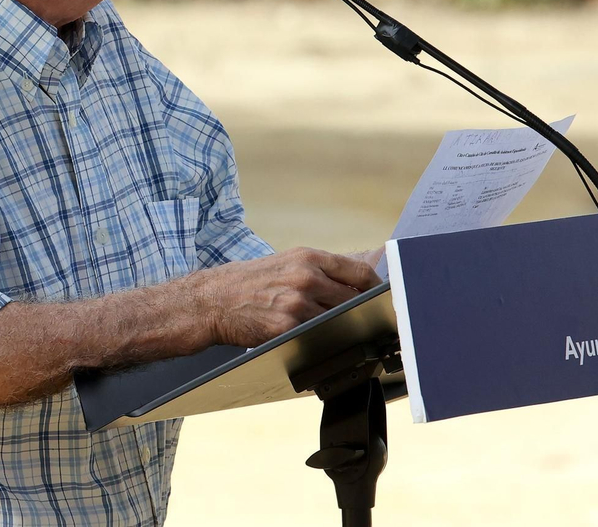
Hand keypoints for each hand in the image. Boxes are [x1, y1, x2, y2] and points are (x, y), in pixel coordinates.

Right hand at [193, 247, 380, 347]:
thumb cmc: (251, 281)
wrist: (215, 299)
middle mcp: (306, 277)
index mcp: (309, 258)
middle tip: (367, 322)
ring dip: (343, 329)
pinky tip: (317, 341)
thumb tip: (356, 286)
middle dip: (361, 312)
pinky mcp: (287, 328)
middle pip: (354, 299)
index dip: (376, 290)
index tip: (382, 300)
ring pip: (338, 321)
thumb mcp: (287, 262)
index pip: (360, 274)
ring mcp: (298, 303)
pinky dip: (321, 341)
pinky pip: (317, 337)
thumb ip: (320, 271)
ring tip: (340, 332)